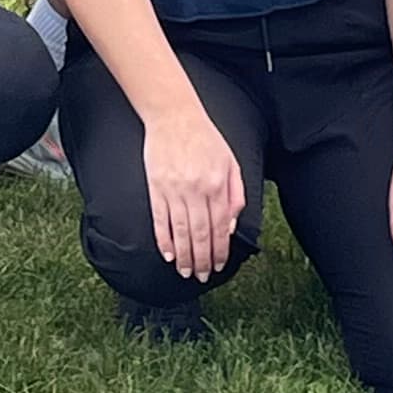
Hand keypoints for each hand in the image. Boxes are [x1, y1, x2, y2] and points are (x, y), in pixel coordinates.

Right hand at [141, 104, 247, 281]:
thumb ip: (236, 194)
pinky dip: (164, 240)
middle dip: (202, 260)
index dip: (219, 251)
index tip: (218, 266)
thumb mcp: (231, 162)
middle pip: (201, 235)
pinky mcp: (156, 188)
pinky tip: (168, 254)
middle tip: (201, 276)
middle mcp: (197, 190)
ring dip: (184, 256)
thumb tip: (230, 224)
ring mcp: (175, 191)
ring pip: (181, 232)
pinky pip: (161, 220)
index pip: (220, 228)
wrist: (174, 116)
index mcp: (218, 185)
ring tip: (186, 271)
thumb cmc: (205, 137)